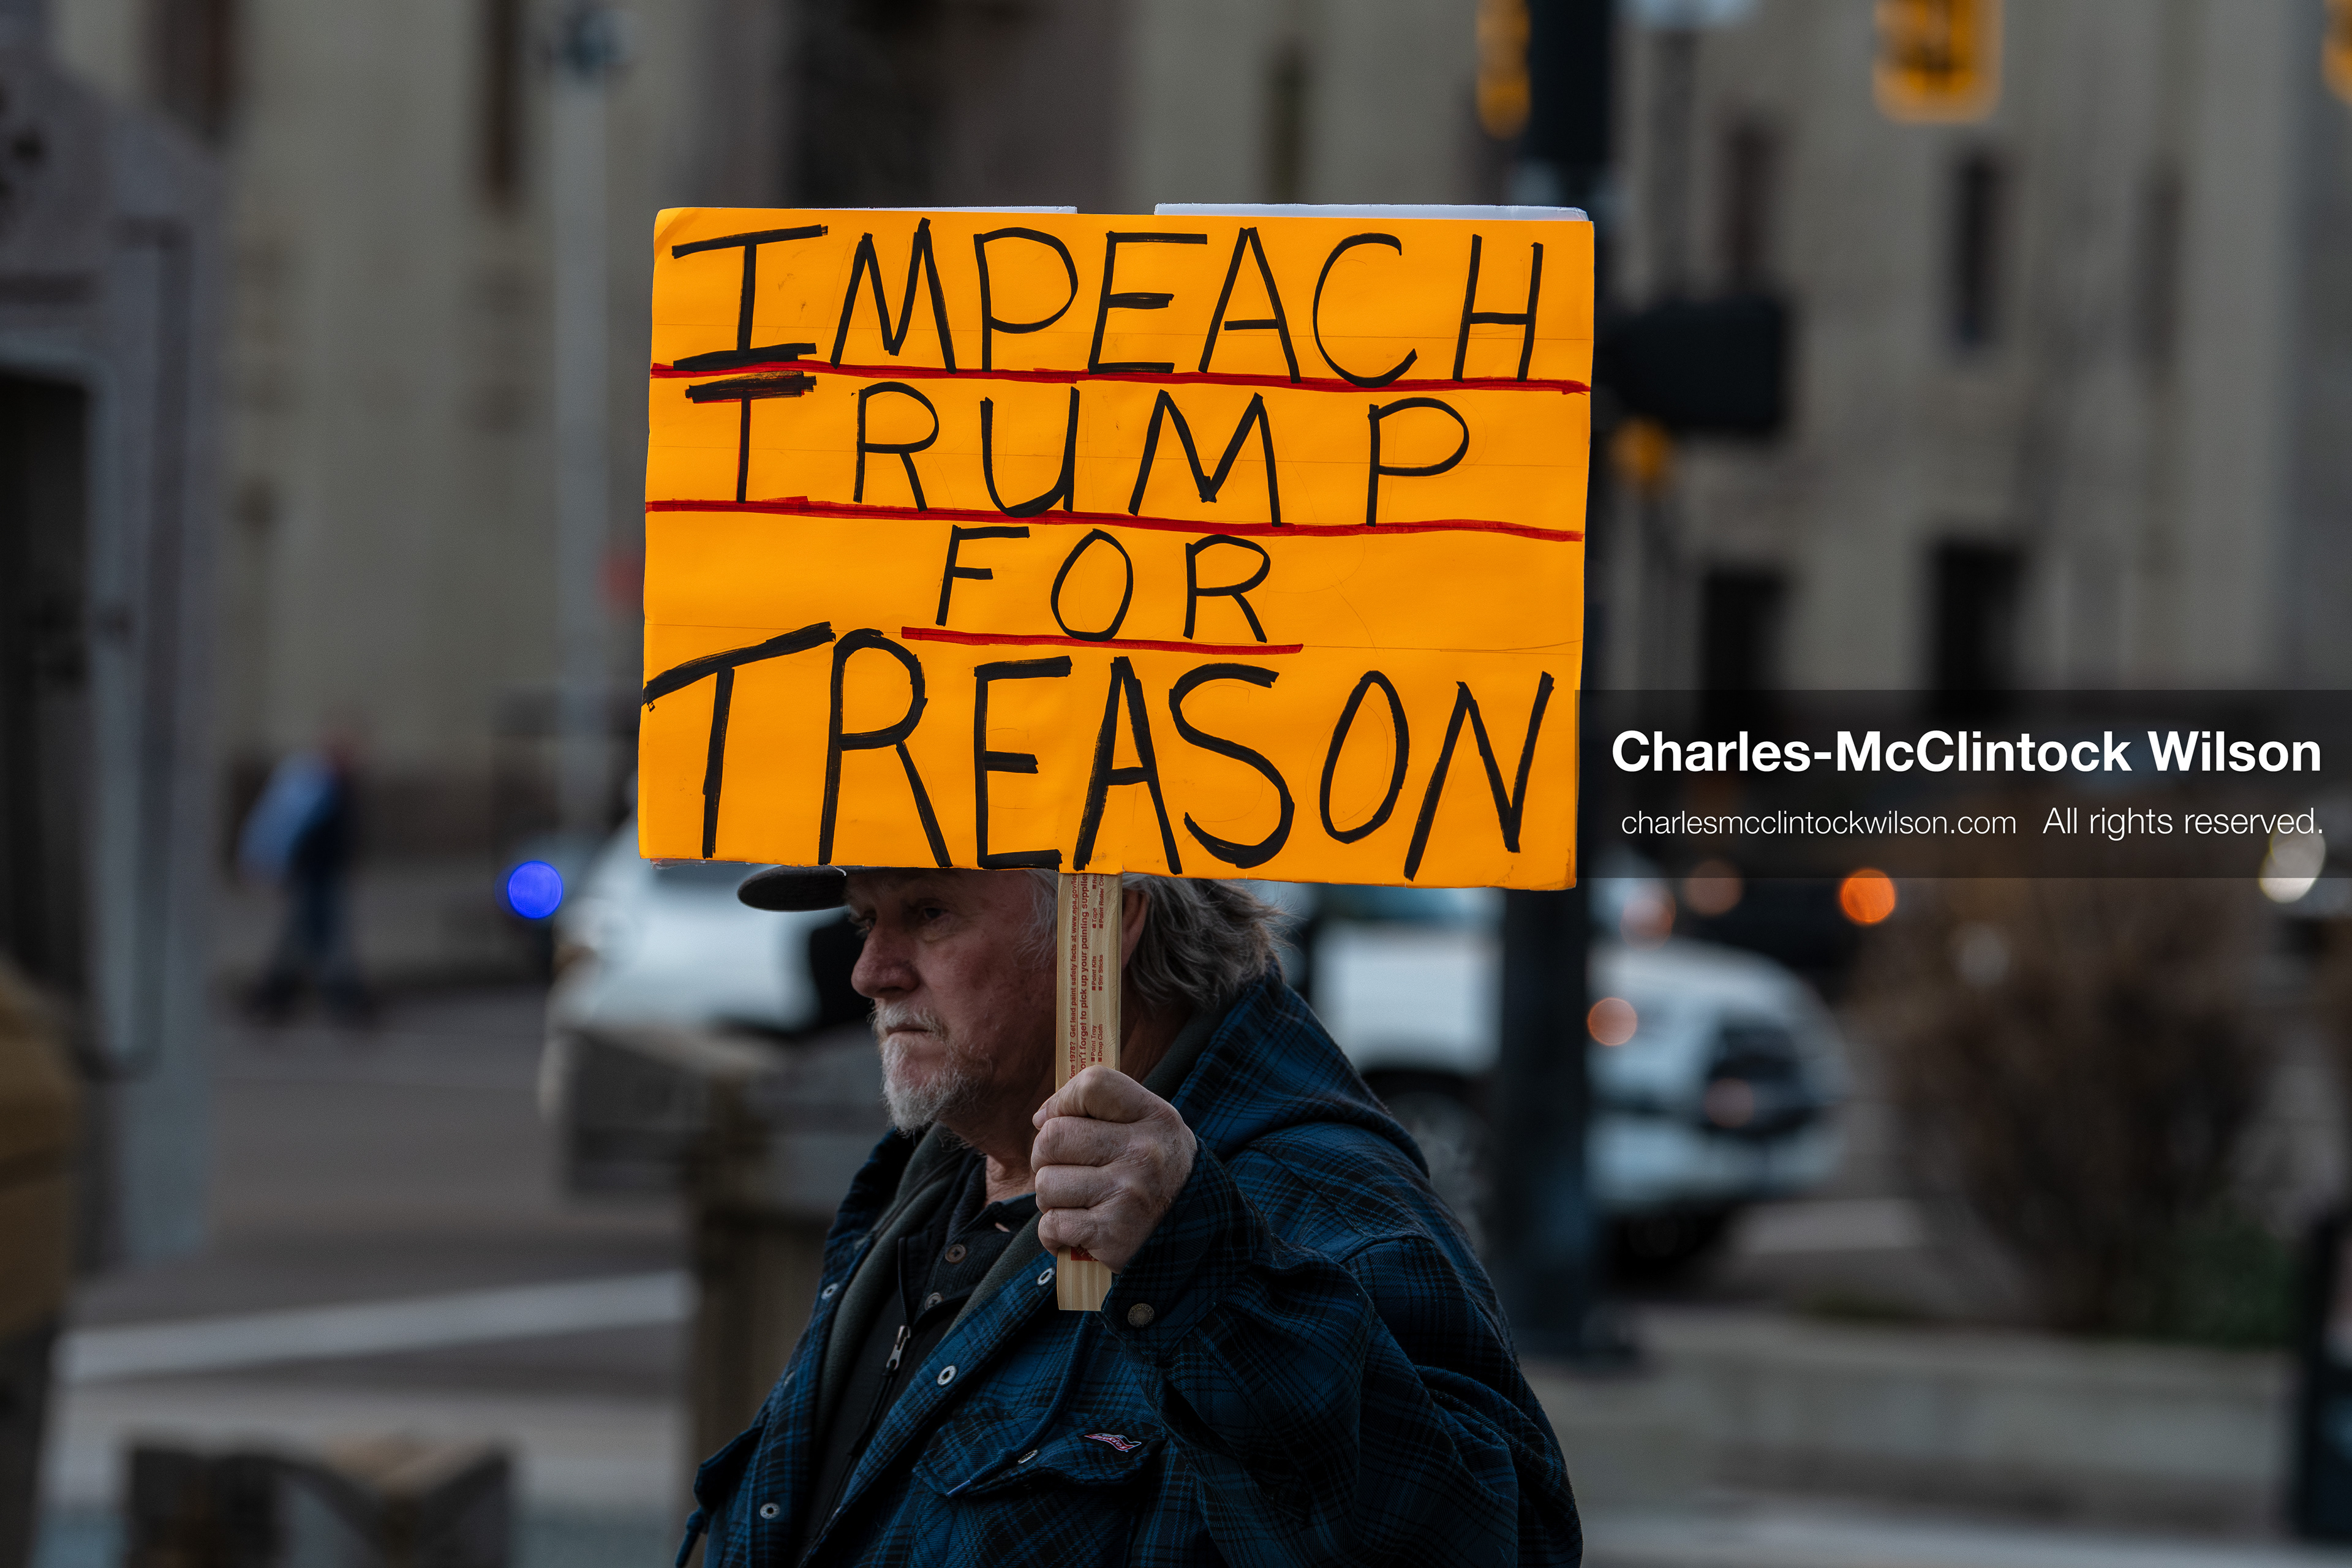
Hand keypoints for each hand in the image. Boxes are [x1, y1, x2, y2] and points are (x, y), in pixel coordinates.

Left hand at [1030, 1066, 1196, 1272]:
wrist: (1192, 1229)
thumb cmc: (1154, 1169)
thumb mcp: (1148, 1124)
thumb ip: (1101, 1108)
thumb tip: (1041, 1117)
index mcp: (1153, 1116)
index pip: (1091, 1084)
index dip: (1063, 1100)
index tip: (1062, 1119)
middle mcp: (1143, 1153)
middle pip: (1053, 1137)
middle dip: (1045, 1156)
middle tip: (1064, 1167)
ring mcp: (1127, 1195)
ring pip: (1046, 1184)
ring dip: (1050, 1197)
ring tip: (1078, 1201)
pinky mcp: (1111, 1235)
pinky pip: (1051, 1225)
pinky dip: (1054, 1232)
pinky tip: (1077, 1230)